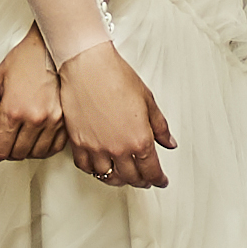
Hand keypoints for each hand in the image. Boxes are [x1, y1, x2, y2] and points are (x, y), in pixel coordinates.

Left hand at [0, 34, 67, 163]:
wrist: (52, 46)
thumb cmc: (25, 59)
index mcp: (14, 110)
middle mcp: (35, 118)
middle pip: (17, 155)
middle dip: (5, 152)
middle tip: (2, 142)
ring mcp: (54, 121)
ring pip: (36, 154)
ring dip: (25, 151)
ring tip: (19, 139)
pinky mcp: (67, 120)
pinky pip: (54, 148)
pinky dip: (43, 148)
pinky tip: (36, 139)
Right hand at [55, 46, 173, 190]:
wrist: (88, 66)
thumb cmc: (116, 77)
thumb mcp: (148, 101)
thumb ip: (160, 127)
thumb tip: (169, 142)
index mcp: (140, 139)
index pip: (152, 171)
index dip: (158, 179)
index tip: (161, 180)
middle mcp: (118, 148)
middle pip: (132, 177)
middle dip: (141, 181)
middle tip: (145, 180)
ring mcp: (96, 147)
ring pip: (108, 176)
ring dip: (118, 179)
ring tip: (123, 176)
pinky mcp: (78, 142)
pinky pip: (86, 166)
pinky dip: (94, 170)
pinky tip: (100, 166)